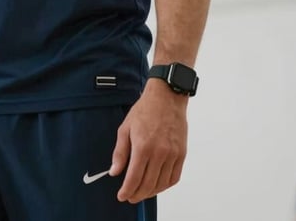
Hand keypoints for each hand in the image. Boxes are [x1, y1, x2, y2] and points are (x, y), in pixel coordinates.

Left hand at [109, 81, 187, 202]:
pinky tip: (157, 185)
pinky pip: (174, 177)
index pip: (134, 178)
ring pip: (161, 184)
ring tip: (142, 193)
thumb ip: (120, 152)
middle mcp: (159, 153)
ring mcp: (172, 154)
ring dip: (151, 192)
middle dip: (137, 194)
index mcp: (143, 146)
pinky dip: (165, 186)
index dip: (127, 191)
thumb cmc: (145, 110)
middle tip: (130, 197)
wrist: (166, 98)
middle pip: (148, 184)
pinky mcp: (181, 154)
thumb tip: (114, 171)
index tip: (122, 196)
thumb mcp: (125, 128)